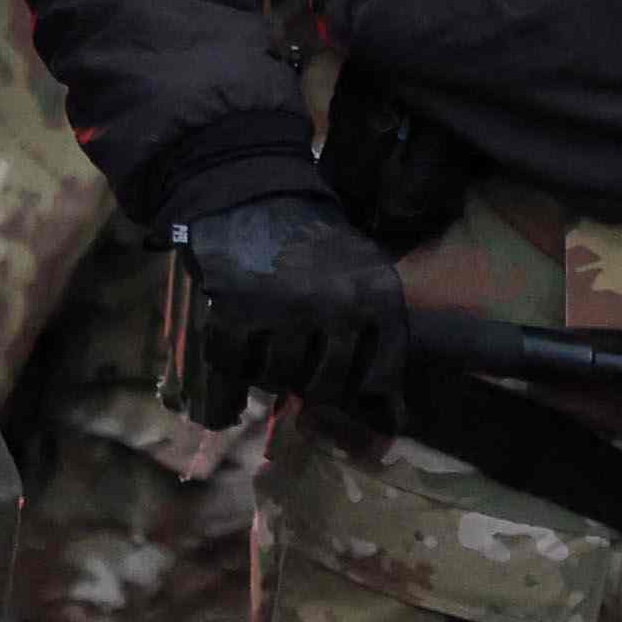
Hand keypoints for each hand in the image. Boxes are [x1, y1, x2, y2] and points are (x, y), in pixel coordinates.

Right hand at [166, 184, 412, 428]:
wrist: (255, 195)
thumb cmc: (317, 251)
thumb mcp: (365, 287)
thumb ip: (379, 350)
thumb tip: (393, 425)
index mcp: (380, 299)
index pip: (376, 381)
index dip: (353, 386)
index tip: (337, 367)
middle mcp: (339, 305)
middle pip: (324, 388)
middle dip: (306, 379)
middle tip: (296, 350)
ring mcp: (287, 308)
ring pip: (277, 379)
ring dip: (267, 367)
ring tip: (267, 335)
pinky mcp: (236, 310)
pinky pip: (232, 365)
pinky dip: (229, 358)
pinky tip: (236, 334)